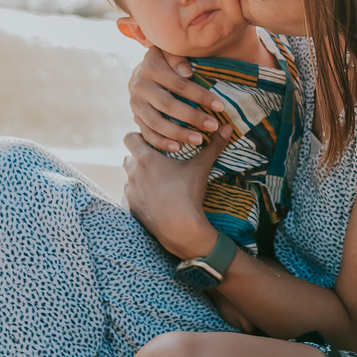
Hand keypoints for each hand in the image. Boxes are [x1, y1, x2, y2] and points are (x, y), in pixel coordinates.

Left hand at [122, 128, 230, 257]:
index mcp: (145, 159)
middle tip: (159, 161)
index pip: (130, 138)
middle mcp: (132, 174)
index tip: (152, 141)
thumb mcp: (201, 167)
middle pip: (129, 157)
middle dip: (140, 157)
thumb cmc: (188, 194)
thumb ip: (213, 146)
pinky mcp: (132, 209)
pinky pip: (133, 197)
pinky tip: (156, 199)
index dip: (139, 137)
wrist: (180, 228)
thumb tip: (227, 127)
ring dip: (140, 177)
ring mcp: (130, 192)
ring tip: (159, 181)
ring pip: (130, 178)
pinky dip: (142, 196)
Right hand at [129, 47, 227, 149]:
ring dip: (179, 133)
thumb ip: (178, 58)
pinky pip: (147, 134)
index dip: (200, 95)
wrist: (142, 71)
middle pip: (167, 105)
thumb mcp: (170, 52)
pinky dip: (162, 143)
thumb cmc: (166, 61)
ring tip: (199, 140)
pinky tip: (179, 148)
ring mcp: (136, 104)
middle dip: (192, 117)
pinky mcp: (136, 117)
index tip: (220, 106)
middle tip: (213, 126)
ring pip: (156, 123)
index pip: (179, 84)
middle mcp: (140, 86)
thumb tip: (187, 72)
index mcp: (150, 67)